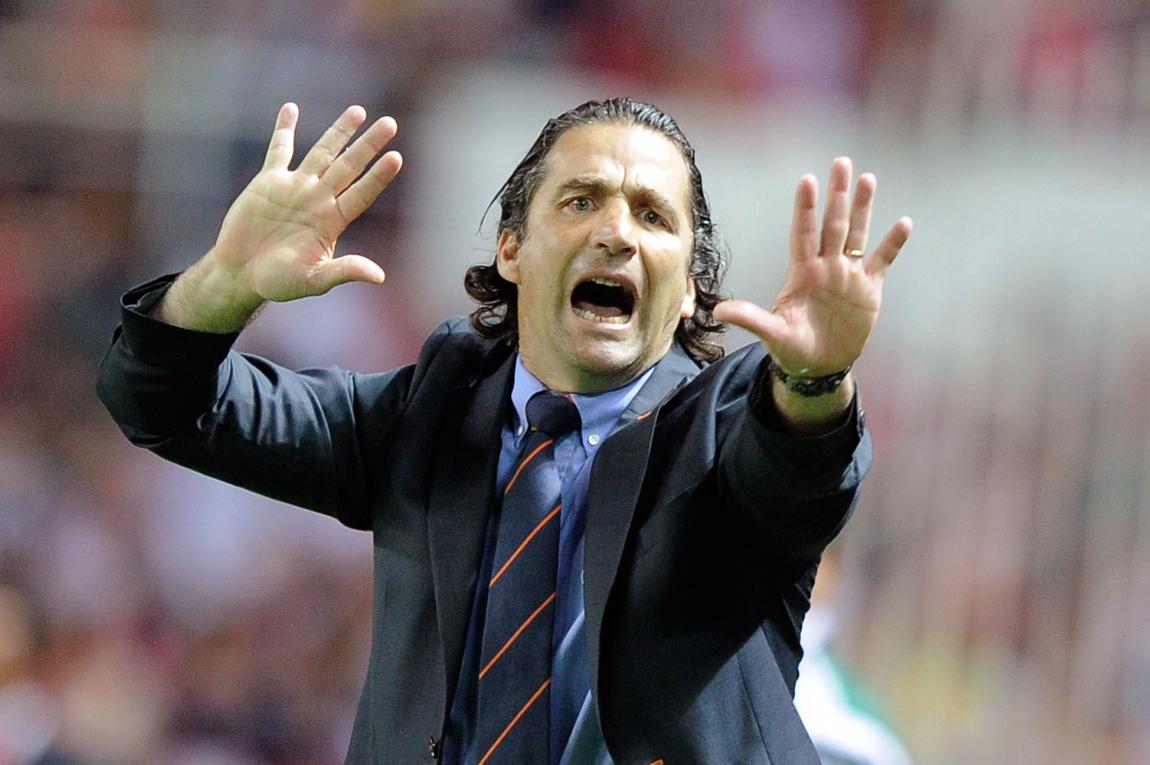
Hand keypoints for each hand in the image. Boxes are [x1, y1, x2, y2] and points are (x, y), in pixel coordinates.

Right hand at [211, 103, 402, 302]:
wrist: (240, 274)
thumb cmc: (279, 282)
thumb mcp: (314, 280)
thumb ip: (344, 272)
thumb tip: (379, 276)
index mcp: (332, 221)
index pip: (362, 193)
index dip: (378, 176)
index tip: (397, 157)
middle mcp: (318, 199)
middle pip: (349, 166)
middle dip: (368, 145)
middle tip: (390, 123)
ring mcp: (295, 187)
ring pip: (322, 152)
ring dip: (339, 131)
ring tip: (359, 111)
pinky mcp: (268, 182)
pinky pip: (279, 150)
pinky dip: (284, 129)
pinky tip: (291, 108)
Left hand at [714, 157, 911, 376]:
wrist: (820, 366)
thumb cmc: (792, 348)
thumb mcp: (772, 333)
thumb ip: (749, 318)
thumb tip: (717, 311)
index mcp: (803, 272)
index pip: (803, 233)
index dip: (805, 208)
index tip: (807, 181)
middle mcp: (827, 267)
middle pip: (833, 224)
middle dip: (837, 195)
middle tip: (841, 162)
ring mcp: (849, 275)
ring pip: (858, 233)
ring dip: (864, 208)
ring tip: (868, 179)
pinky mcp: (869, 289)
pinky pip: (882, 261)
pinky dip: (893, 243)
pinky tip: (904, 223)